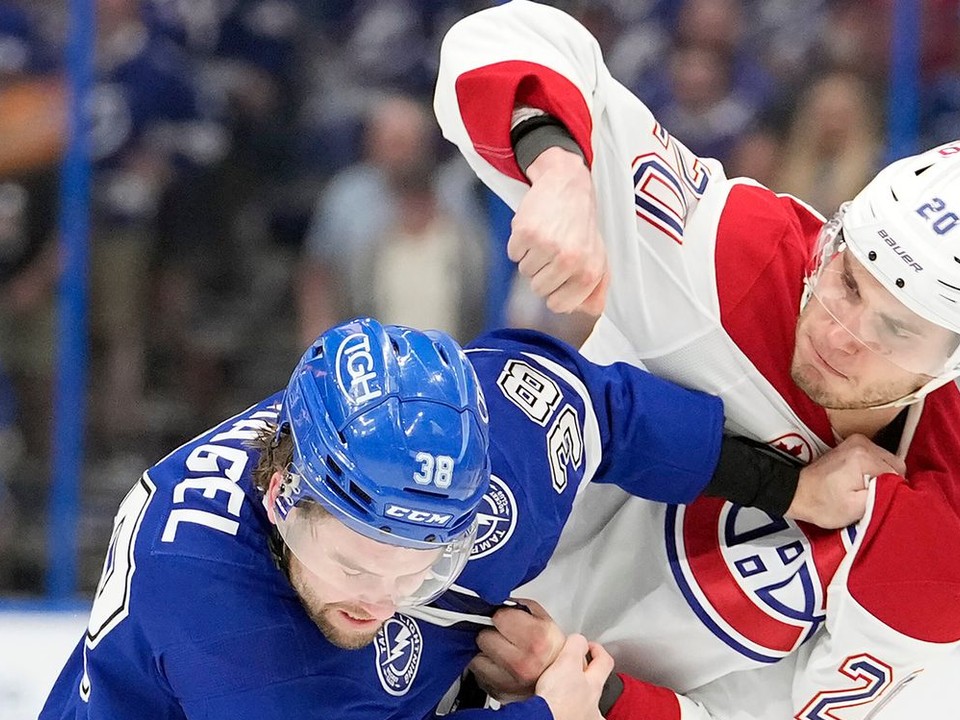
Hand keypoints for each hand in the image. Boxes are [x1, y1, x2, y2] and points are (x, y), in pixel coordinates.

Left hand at [469, 599, 564, 701]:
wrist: (559, 681)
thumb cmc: (552, 650)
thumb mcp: (545, 620)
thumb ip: (521, 606)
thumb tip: (499, 601)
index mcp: (536, 640)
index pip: (498, 617)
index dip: (502, 616)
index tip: (508, 621)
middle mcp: (522, 663)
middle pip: (484, 637)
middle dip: (492, 635)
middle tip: (506, 638)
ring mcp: (509, 681)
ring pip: (476, 657)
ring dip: (486, 653)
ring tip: (503, 652)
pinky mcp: (498, 693)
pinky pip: (478, 674)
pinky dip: (486, 669)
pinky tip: (500, 666)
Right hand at [510, 147, 607, 314]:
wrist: (567, 183)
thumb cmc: (582, 222)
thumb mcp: (599, 256)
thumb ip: (596, 288)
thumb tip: (588, 312)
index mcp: (589, 271)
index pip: (558, 305)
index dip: (555, 291)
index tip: (559, 274)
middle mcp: (570, 261)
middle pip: (538, 289)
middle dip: (541, 272)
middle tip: (553, 249)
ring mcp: (547, 247)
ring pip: (524, 272)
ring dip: (530, 257)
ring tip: (546, 236)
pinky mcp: (526, 233)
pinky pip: (513, 254)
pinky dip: (519, 243)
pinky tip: (535, 228)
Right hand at [536, 634, 612, 719]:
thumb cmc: (556, 700)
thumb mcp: (566, 661)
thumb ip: (575, 646)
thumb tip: (579, 640)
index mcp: (594, 686)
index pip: (605, 661)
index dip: (597, 649)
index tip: (587, 645)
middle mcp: (594, 705)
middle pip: (597, 684)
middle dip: (588, 675)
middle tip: (573, 669)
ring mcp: (585, 718)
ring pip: (587, 703)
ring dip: (579, 696)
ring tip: (564, 691)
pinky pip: (573, 714)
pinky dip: (569, 709)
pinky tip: (560, 706)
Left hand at [786, 434, 905, 528]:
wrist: (798, 493)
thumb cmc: (822, 504)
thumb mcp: (857, 508)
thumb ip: (885, 496)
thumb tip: (903, 489)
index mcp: (863, 456)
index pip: (898, 474)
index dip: (893, 491)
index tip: (878, 500)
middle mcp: (861, 443)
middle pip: (895, 465)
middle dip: (888, 483)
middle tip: (869, 496)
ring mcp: (856, 441)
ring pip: (887, 462)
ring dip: (880, 477)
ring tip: (862, 490)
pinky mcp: (852, 445)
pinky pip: (877, 459)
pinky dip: (873, 471)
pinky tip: (859, 482)